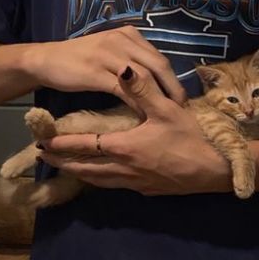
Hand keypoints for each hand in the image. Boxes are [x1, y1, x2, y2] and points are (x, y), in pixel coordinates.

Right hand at [26, 26, 184, 105]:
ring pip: (144, 77)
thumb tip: (158, 80)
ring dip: (158, 97)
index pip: (160, 57)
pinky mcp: (96, 71)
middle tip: (182, 108)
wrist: (46, 60)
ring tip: (167, 114)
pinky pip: (124, 89)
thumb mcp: (110, 52)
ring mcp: (109, 54)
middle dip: (173, 88)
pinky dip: (137, 104)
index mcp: (129, 34)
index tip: (183, 97)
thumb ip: (132, 59)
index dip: (174, 79)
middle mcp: (121, 40)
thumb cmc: (80, 60)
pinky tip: (143, 116)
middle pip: (158, 65)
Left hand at [37, 66, 232, 195]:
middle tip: (47, 158)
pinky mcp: (148, 190)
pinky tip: (104, 175)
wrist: (215, 170)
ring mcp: (136, 183)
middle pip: (86, 169)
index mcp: (124, 147)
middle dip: (64, 163)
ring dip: (81, 174)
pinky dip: (102, 180)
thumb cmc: (192, 138)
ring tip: (68, 167)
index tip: (43, 142)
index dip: (63, 144)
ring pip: (99, 181)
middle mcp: (124, 169)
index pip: (85, 146)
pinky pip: (116, 185)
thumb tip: (122, 68)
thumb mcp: (168, 110)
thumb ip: (142, 89)